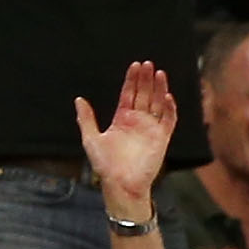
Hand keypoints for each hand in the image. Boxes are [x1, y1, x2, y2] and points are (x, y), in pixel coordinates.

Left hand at [76, 61, 175, 209]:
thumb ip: (87, 119)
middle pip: (144, 95)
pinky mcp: (161, 139)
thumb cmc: (105, 164)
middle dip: (146, 79)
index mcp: (122, 119)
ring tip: (160, 73)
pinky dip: (169, 109)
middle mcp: (138, 121)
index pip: (129, 94)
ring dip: (159, 89)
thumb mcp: (91, 138)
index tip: (135, 66)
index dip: (132, 80)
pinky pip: (168, 121)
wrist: (120, 183)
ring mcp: (151, 129)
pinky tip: (166, 97)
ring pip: (157, 104)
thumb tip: (79, 99)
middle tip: (148, 64)